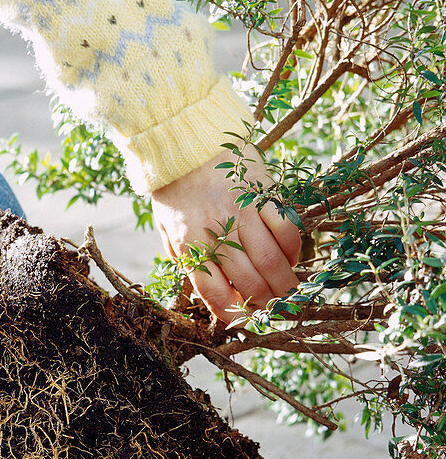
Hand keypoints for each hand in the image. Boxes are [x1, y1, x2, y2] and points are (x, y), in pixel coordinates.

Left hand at [151, 145, 300, 322]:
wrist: (184, 138)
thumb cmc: (173, 186)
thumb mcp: (166, 225)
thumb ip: (183, 255)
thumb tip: (203, 288)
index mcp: (189, 242)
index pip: (212, 290)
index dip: (230, 312)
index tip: (240, 320)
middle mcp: (217, 230)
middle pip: (249, 281)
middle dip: (264, 303)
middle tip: (274, 310)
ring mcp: (242, 212)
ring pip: (272, 261)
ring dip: (284, 283)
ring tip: (289, 294)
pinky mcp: (263, 193)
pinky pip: (286, 229)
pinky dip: (293, 249)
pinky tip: (291, 258)